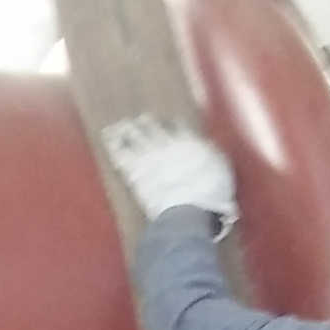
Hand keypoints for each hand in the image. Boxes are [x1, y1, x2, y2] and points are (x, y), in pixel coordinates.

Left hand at [99, 115, 236, 228]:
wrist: (188, 208)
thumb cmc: (211, 193)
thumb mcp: (222, 170)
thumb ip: (212, 154)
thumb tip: (207, 147)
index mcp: (189, 140)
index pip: (177, 125)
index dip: (170, 123)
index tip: (167, 122)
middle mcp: (167, 143)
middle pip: (152, 125)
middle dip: (145, 122)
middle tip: (139, 120)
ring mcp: (148, 155)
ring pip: (133, 134)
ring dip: (124, 129)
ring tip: (117, 127)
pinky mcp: (134, 170)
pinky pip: (120, 152)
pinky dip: (113, 144)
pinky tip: (107, 138)